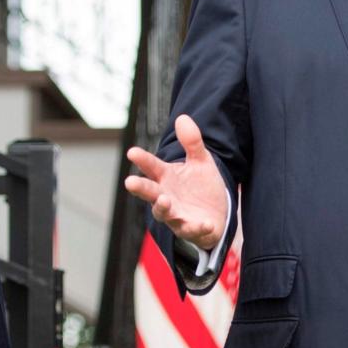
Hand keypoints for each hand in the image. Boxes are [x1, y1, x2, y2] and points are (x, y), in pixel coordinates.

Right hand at [125, 114, 227, 248]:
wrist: (217, 212)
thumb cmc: (201, 186)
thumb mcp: (201, 161)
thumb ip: (192, 142)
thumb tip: (182, 117)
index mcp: (166, 177)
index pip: (151, 167)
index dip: (142, 160)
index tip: (132, 152)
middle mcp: (167, 197)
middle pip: (150, 192)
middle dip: (140, 188)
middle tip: (130, 182)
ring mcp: (177, 215)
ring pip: (165, 214)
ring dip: (163, 208)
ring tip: (164, 200)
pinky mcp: (192, 230)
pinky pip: (193, 230)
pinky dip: (198, 228)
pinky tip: (205, 223)